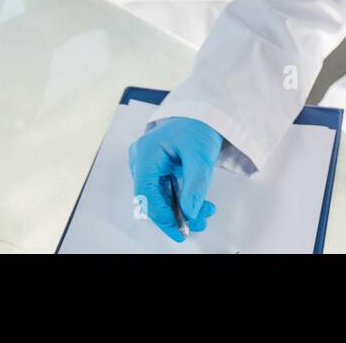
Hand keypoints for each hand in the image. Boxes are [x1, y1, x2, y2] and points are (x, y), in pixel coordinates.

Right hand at [128, 118, 221, 241]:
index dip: (161, 216)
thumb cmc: (198, 127)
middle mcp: (140, 160)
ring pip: (158, 198)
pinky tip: (199, 205)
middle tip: (200, 223)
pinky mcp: (154, 170)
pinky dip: (180, 201)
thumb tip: (190, 213)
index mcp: (146, 152)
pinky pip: (163, 192)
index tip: (180, 231)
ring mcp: (145, 165)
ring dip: (180, 210)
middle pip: (151, 198)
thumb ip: (195, 185)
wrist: (201, 114)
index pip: (145, 193)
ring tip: (205, 213)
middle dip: (176, 215)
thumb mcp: (201, 156)